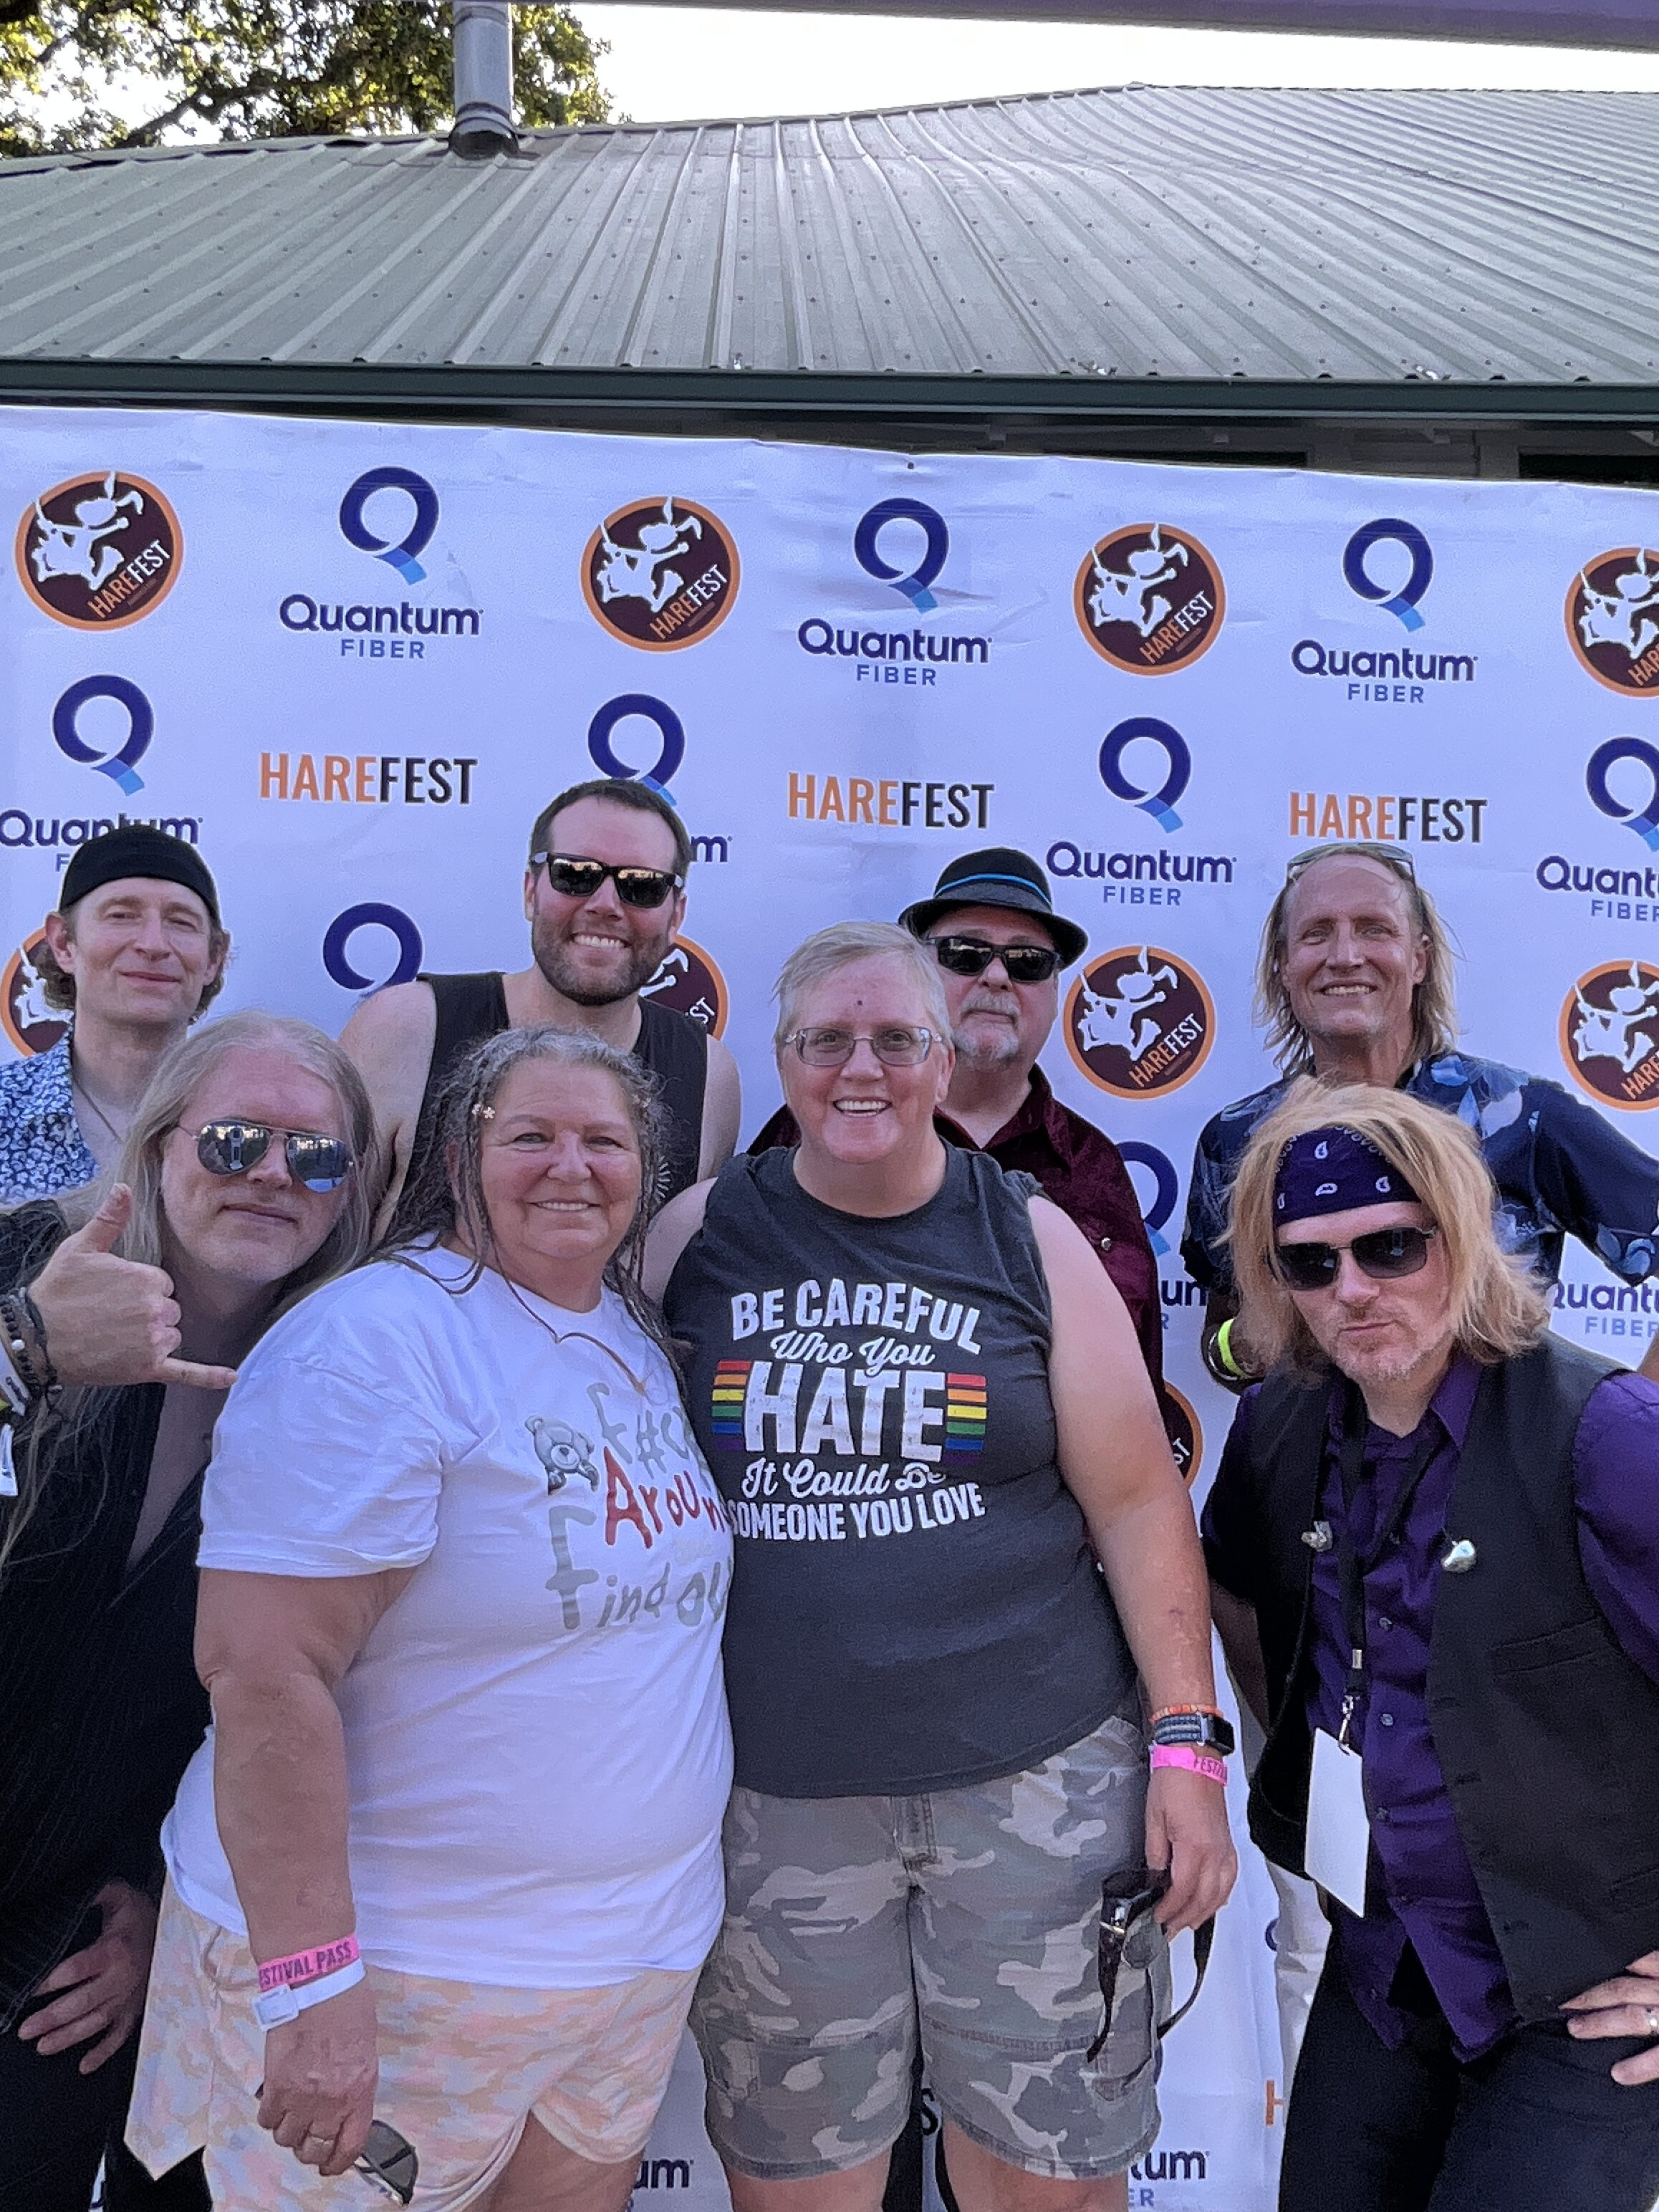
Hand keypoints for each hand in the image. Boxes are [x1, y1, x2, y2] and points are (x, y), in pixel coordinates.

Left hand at [16, 1880, 156, 2072]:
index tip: (28, 1990)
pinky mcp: (136, 2008)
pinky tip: (84, 2066)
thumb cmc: (138, 1913)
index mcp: (116, 1949)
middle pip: (84, 2002)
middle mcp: (123, 1977)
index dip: (51, 1981)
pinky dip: (104, 2051)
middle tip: (24, 2030)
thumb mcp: (119, 1895)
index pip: (78, 1968)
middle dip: (53, 2018)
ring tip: (42, 2047)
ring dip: (70, 2037)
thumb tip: (74, 1894)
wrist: (173, 1927)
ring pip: (98, 2022)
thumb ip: (98, 1893)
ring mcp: (131, 1997)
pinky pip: (122, 2035)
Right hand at [29, 1185, 236, 1389]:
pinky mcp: (148, 1369)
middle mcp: (156, 1309)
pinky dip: (209, 1376)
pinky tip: (232, 1378)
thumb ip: (110, 1219)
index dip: (139, 1289)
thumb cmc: (57, 1292)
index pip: (162, 1284)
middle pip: (170, 1310)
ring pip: (171, 1336)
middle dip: (147, 1313)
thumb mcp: (81, 1248)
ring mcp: (153, 1341)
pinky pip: (187, 1372)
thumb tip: (123, 1188)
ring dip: (152, 1338)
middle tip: (110, 1317)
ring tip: (115, 1337)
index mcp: (146, 1278)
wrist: (35, 1339)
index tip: (113, 1294)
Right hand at [259, 1975, 376, 2177]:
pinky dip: (271, 2116)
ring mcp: (300, 2095)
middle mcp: (330, 2100)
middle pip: (314, 2149)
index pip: (349, 2145)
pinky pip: (267, 2119)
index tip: (331, 2166)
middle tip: (308, 2143)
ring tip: (292, 2117)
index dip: (338, 2162)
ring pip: (287, 2139)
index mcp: (359, 2090)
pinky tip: (276, 2103)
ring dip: (289, 2133)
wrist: (316, 1980)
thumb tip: (345, 2100)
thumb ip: (356, 2081)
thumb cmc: (347, 2004)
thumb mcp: (366, 2047)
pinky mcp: (274, 2084)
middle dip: (311, 2152)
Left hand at [1145, 1765, 1236, 1936]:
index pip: (1182, 1892)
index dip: (1169, 1911)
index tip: (1158, 1920)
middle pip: (1203, 1900)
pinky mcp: (1229, 1845)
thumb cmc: (1175, 1782)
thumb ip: (1155, 1853)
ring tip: (1187, 1923)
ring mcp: (1225, 1850)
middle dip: (1185, 1920)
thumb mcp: (1154, 1818)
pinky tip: (1211, 1902)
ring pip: (1220, 1895)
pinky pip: (1229, 1881)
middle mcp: (1215, 1853)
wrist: (1195, 1759)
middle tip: (1169, 1930)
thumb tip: (1155, 1877)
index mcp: (1194, 1848)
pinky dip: (1219, 1897)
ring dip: (1204, 1913)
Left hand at [1562, 1952, 1658, 2084]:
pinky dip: (1639, 2066)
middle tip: (1562, 2002)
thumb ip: (1652, 1967)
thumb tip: (1628, 1965)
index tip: (1572, 1969)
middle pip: (1621, 1989)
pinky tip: (1618, 2073)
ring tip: (1575, 2029)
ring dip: (1600, 2024)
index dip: (1599, 1965)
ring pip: (1631, 2017)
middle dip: (1588, 1995)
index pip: (1629, 1960)